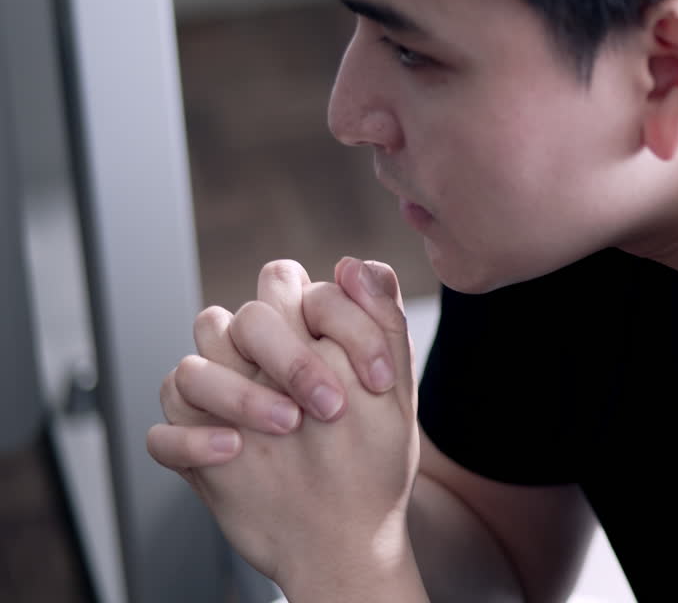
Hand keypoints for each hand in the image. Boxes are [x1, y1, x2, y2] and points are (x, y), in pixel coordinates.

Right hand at [149, 260, 424, 598]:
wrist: (349, 537)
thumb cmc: (372, 459)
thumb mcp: (393, 395)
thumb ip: (382, 322)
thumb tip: (354, 263)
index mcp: (297, 334)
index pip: (289, 284)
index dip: (339, 321)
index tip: (377, 381)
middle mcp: (250, 360)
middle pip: (239, 318)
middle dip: (288, 356)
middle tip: (329, 406)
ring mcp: (216, 404)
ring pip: (190, 368)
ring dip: (237, 393)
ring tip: (287, 426)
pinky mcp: (191, 449)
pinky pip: (161, 432)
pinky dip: (190, 438)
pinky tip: (232, 451)